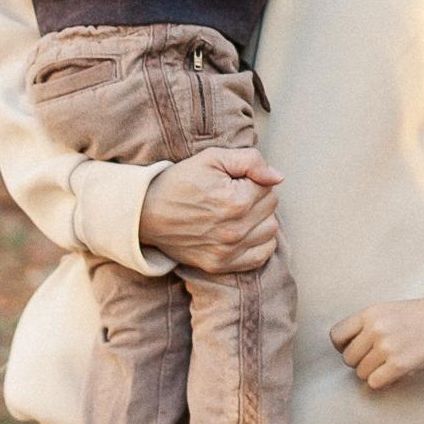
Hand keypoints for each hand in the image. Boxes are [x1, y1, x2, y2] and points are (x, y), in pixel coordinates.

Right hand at [140, 147, 281, 277]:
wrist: (146, 213)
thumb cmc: (180, 182)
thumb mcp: (212, 158)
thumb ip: (250, 161)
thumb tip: (278, 177)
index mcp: (236, 201)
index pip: (269, 186)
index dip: (252, 179)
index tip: (233, 180)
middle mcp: (235, 230)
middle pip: (271, 208)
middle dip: (257, 197)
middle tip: (232, 194)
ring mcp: (228, 251)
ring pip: (270, 231)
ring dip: (260, 219)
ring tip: (237, 212)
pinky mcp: (221, 265)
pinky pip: (261, 256)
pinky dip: (259, 243)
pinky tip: (243, 231)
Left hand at [331, 299, 423, 390]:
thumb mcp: (391, 310)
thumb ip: (370, 325)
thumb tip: (349, 346)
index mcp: (370, 313)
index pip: (336, 335)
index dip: (343, 347)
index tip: (356, 350)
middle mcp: (375, 328)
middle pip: (348, 358)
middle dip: (361, 363)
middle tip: (379, 360)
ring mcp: (386, 346)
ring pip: (361, 373)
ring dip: (373, 373)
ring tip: (390, 365)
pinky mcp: (399, 364)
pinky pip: (375, 383)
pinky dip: (383, 382)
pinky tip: (395, 374)